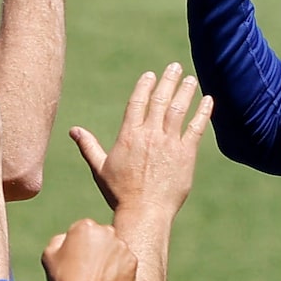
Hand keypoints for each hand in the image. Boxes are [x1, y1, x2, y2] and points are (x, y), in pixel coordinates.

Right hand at [41, 219, 137, 280]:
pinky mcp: (132, 262)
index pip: (86, 231)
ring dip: (110, 259)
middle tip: (90, 269)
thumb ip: (60, 238)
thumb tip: (68, 237)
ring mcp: (122, 247)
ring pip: (116, 250)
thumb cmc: (63, 280)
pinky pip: (126, 264)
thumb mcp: (50, 254)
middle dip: (98, 249)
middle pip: (103, 237)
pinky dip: (120, 271)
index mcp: (86, 226)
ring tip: (98, 278)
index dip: (80, 246)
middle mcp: (107, 231)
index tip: (78, 261)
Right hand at [71, 65, 213, 221]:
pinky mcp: (186, 155)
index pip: (137, 101)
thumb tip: (73, 130)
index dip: (144, 86)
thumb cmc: (120, 194)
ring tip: (191, 79)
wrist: (144, 213)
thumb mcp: (100, 168)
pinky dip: (203, 112)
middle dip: (168, 80)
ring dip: (186, 91)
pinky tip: (208, 100)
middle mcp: (150, 135)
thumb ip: (89, 146)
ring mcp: (169, 144)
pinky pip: (196, 128)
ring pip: (179, 109)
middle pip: (160, 99)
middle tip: (175, 67)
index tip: (151, 75)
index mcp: (129, 135)